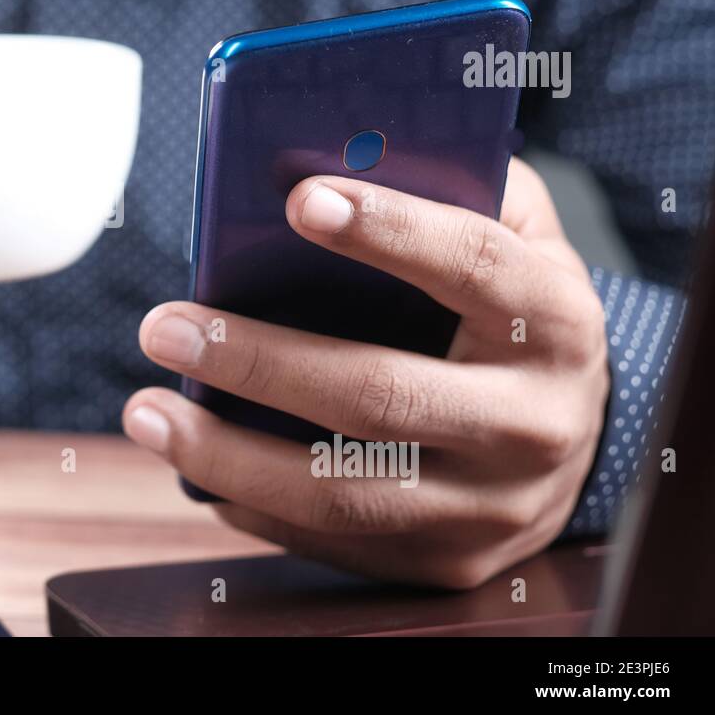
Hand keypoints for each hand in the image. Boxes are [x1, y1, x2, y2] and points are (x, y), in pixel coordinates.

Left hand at [123, 158, 608, 588]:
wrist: (569, 434)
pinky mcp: (449, 560)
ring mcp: (493, 506)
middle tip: (163, 327)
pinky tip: (193, 464)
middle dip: (258, 360)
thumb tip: (327, 154)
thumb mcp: (508, 234)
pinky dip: (251, 502)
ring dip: (228, 454)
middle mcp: (534, 422)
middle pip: (381, 395)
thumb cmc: (507, 309)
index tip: (298, 200)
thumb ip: (445, 185)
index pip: (474, 265)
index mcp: (553, 319)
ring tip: (146, 412)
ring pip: (343, 492)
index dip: (389, 231)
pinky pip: (333, 540)